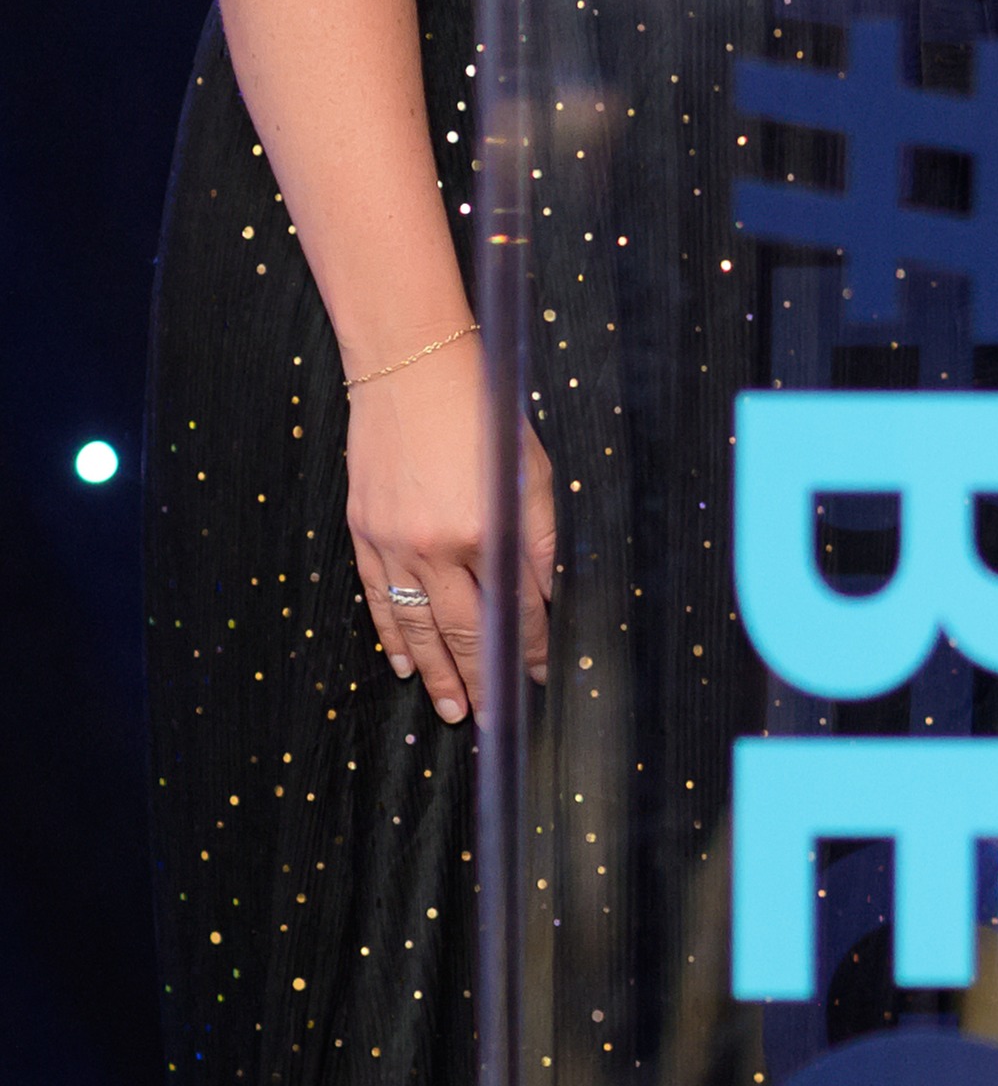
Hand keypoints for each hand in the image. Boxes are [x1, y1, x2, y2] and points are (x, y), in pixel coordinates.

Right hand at [345, 333, 556, 724]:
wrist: (410, 367)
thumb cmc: (481, 408)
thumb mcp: (530, 467)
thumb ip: (538, 536)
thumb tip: (545, 594)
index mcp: (486, 528)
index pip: (514, 607)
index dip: (529, 645)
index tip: (540, 674)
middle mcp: (438, 545)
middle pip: (464, 630)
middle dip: (483, 677)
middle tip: (493, 718)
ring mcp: (395, 543)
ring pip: (419, 627)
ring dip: (437, 672)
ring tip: (453, 709)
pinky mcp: (364, 533)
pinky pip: (381, 600)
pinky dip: (394, 637)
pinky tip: (406, 665)